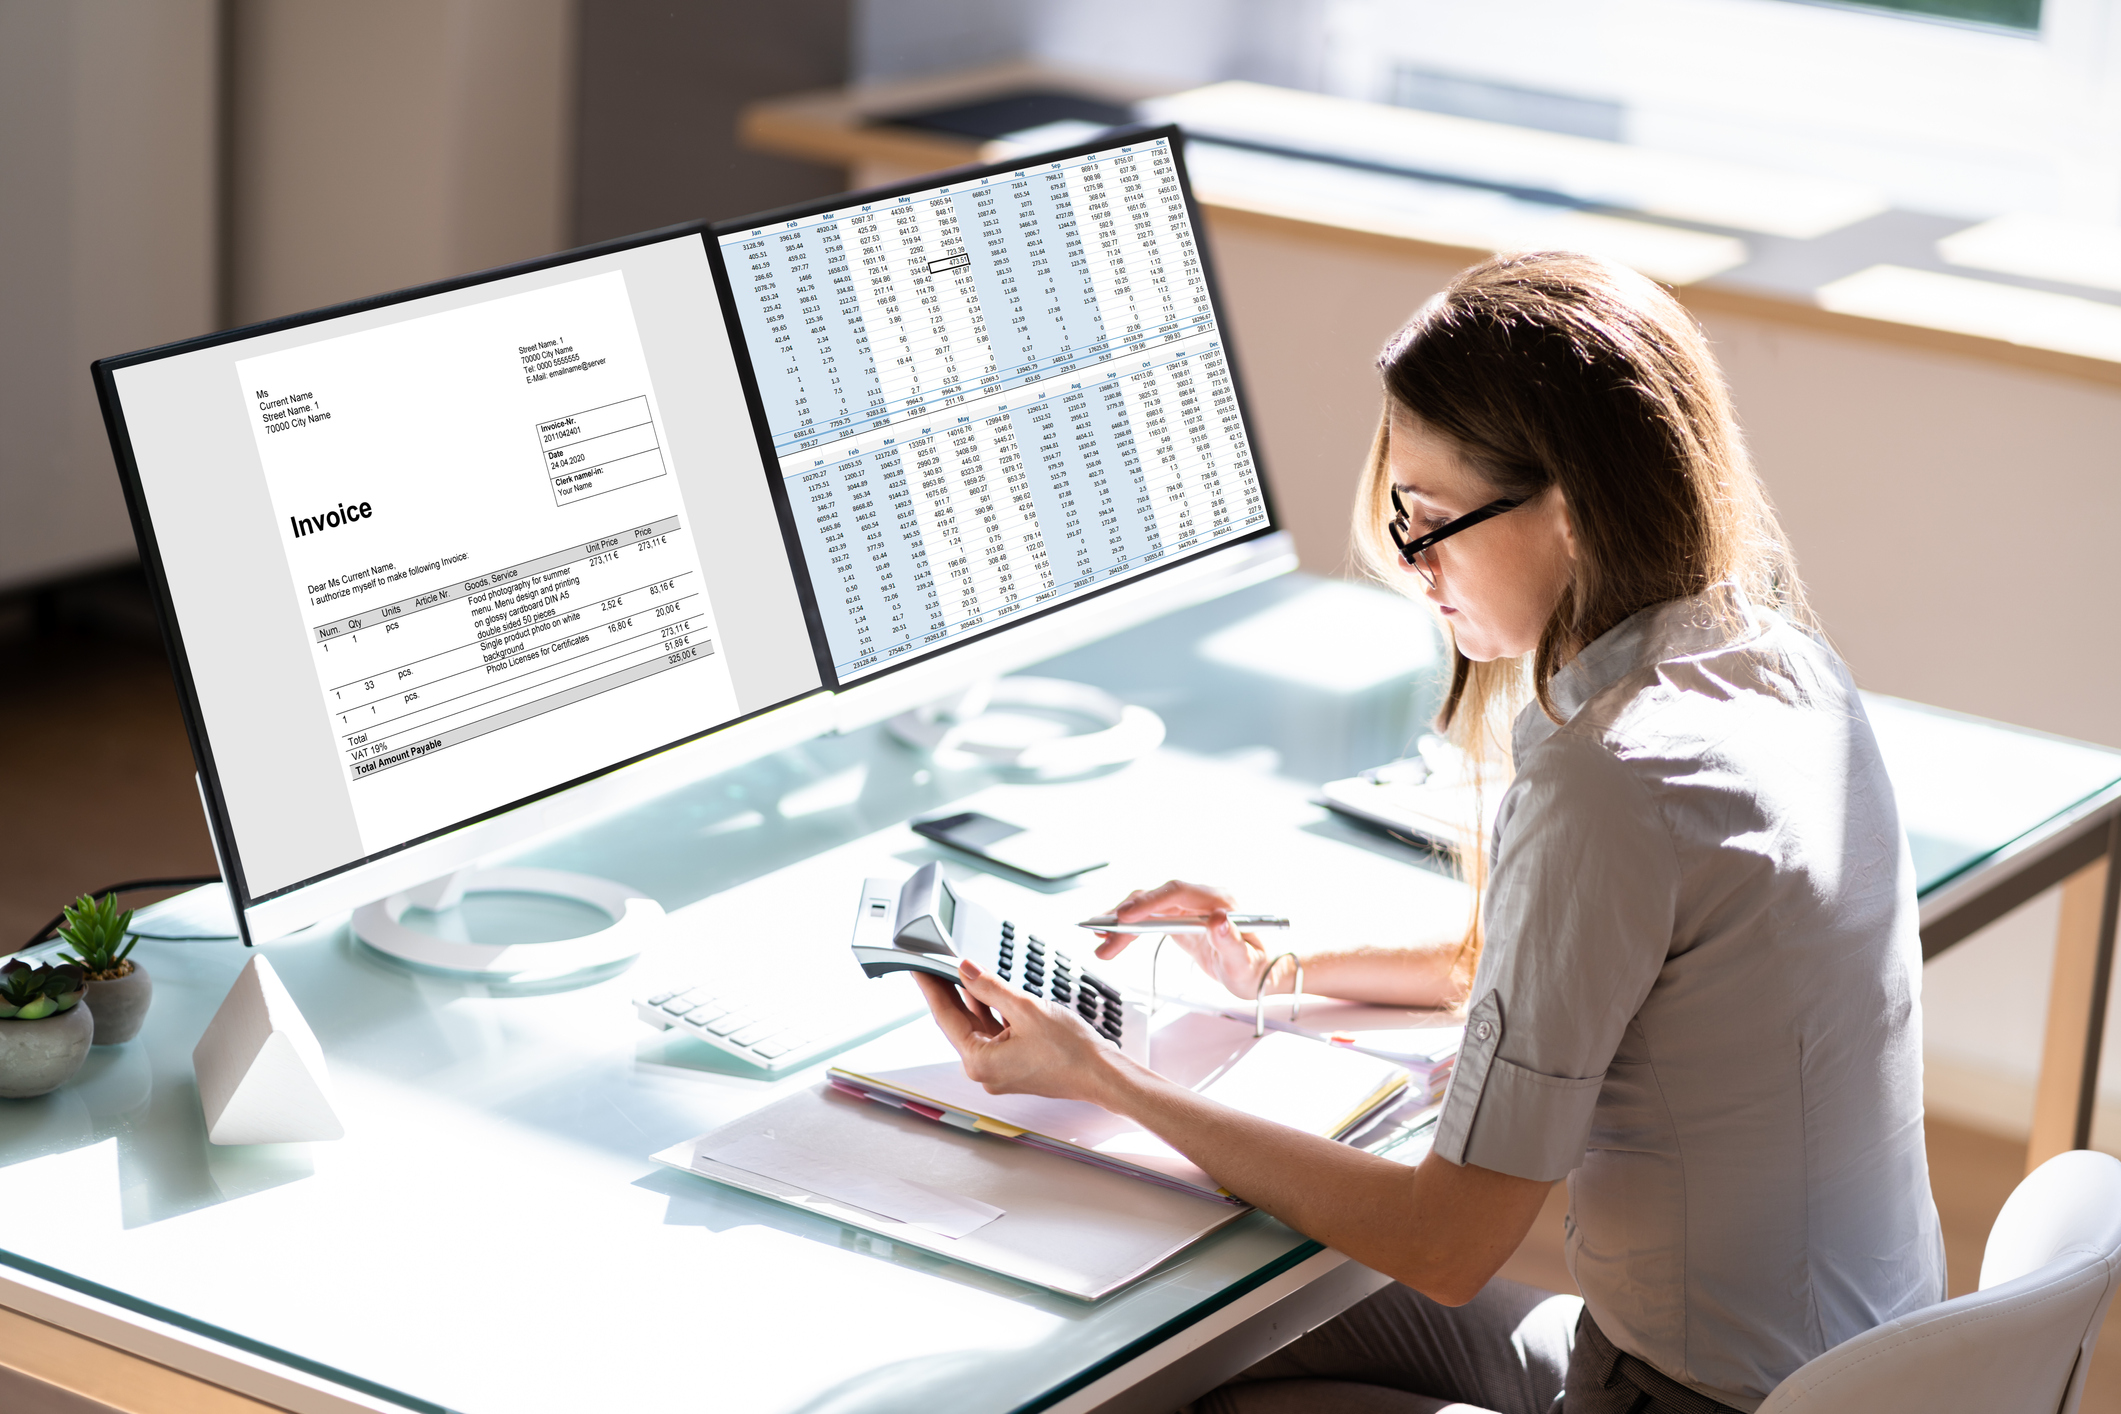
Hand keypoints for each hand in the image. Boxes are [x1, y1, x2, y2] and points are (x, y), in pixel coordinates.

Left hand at [914, 959, 1122, 1104]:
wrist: (1102, 1074)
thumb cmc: (1071, 1050)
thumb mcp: (1025, 1008)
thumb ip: (989, 987)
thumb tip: (965, 970)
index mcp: (980, 1061)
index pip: (945, 1017)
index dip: (931, 987)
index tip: (918, 968)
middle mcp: (984, 1070)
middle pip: (958, 1022)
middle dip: (948, 991)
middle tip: (934, 964)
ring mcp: (998, 1069)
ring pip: (977, 1026)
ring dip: (971, 1000)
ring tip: (959, 971)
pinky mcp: (1013, 1065)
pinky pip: (993, 1033)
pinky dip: (990, 1012)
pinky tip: (986, 992)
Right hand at [1092, 879, 1276, 999]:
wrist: (1260, 972)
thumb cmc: (1256, 969)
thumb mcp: (1246, 964)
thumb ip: (1233, 944)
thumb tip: (1220, 922)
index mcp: (1220, 901)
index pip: (1178, 893)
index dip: (1150, 902)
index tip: (1125, 917)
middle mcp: (1202, 899)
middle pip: (1156, 898)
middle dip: (1127, 915)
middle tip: (1102, 934)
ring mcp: (1188, 908)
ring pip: (1148, 907)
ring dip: (1122, 924)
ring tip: (1099, 942)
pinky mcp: (1179, 920)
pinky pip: (1148, 919)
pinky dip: (1129, 929)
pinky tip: (1111, 940)